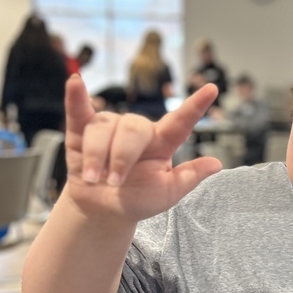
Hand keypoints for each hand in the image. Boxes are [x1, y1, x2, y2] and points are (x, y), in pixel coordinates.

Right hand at [63, 74, 222, 222]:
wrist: (105, 210)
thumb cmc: (139, 199)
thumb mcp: (168, 193)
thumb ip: (189, 177)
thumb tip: (217, 164)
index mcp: (162, 142)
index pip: (181, 121)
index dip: (196, 105)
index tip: (212, 88)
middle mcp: (137, 130)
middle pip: (133, 129)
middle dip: (122, 157)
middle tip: (115, 182)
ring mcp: (111, 127)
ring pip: (104, 128)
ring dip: (97, 156)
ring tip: (95, 179)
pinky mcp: (82, 130)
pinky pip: (79, 110)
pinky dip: (75, 97)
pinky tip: (75, 82)